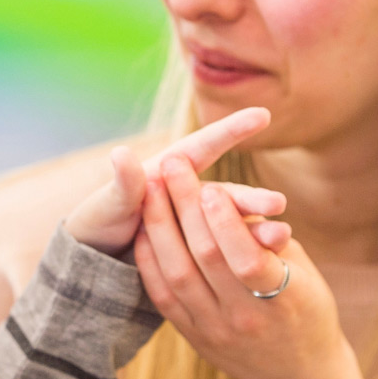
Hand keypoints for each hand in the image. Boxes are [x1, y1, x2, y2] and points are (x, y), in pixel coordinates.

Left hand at [66, 107, 290, 255]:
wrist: (96, 262)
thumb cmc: (99, 224)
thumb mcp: (107, 206)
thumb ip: (123, 185)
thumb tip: (122, 154)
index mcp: (169, 174)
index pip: (203, 147)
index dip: (230, 130)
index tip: (261, 115)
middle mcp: (190, 197)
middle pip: (226, 194)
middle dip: (252, 198)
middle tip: (277, 204)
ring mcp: (199, 225)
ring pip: (233, 225)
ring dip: (256, 230)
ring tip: (281, 238)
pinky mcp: (203, 253)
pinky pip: (227, 253)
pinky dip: (247, 255)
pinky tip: (271, 259)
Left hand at [132, 152, 368, 378]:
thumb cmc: (308, 312)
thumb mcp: (304, 273)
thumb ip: (271, 239)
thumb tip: (240, 200)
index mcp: (281, 298)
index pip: (244, 257)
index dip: (224, 221)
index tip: (210, 185)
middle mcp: (244, 317)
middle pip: (204, 257)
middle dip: (185, 206)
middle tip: (171, 164)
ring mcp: (215, 330)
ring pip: (178, 274)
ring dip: (160, 227)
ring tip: (150, 188)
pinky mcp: (194, 337)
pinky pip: (163, 297)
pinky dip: (150, 261)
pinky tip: (143, 230)